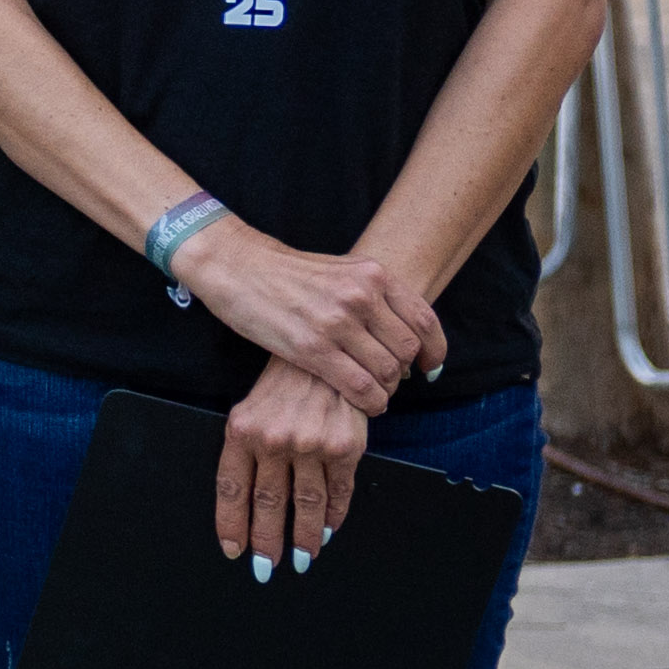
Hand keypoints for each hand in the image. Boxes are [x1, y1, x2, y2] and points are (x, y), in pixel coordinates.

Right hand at [171, 220, 441, 417]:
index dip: (434, 350)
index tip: (429, 367)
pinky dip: (370, 401)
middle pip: (405, 349)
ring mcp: (337, 322)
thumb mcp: (340, 270)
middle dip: (402, 371)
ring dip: (385, 389)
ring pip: (387, 371)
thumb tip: (399, 333)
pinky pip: (360, 386)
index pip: (423, 320)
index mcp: (372, 274)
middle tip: (388, 380)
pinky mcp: (312, 347)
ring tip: (373, 393)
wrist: (235, 265)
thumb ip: (372, 295)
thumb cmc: (283, 272)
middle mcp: (361, 296)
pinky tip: (366, 404)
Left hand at [215, 350, 369, 576]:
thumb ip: (246, 449)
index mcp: (242, 432)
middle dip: (266, 541)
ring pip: (304, 504)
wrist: (326, 357)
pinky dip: (333, 516)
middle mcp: (275, 441)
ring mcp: (311, 445)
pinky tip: (327, 531)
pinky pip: (338, 492)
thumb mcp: (250, 410)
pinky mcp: (345, 448)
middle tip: (265, 567)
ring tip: (299, 559)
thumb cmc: (283, 386)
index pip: (233, 490)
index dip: (232, 524)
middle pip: (267, 504)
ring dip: (302, 537)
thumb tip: (246, 500)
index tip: (234, 550)